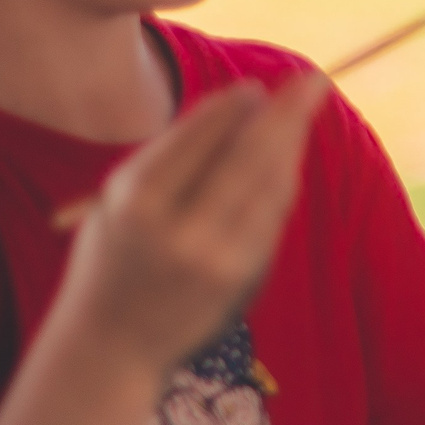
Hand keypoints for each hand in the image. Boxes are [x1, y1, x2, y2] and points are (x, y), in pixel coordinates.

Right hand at [54, 72, 328, 374]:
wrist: (110, 346)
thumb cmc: (112, 256)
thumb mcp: (117, 200)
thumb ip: (171, 156)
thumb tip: (243, 104)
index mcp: (136, 202)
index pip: (196, 140)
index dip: (230, 109)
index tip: (253, 86)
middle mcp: (177, 230)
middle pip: (246, 156)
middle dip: (286, 113)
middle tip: (314, 78)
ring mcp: (215, 258)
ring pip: (269, 185)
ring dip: (292, 142)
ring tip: (305, 107)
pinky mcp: (241, 278)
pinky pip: (273, 216)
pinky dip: (283, 180)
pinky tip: (289, 155)